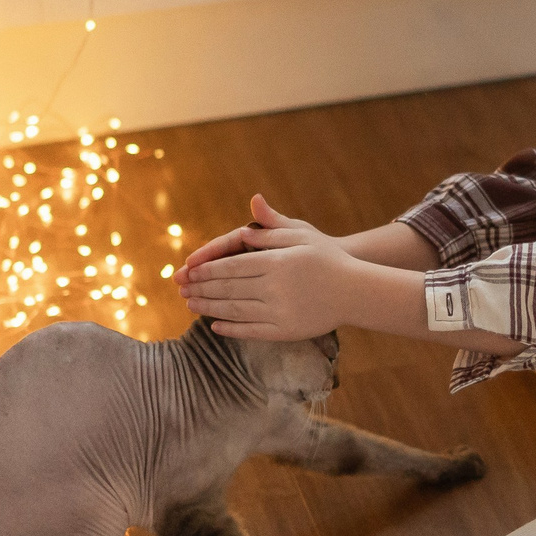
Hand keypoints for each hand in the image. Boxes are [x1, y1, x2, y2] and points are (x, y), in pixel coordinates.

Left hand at [178, 197, 359, 339]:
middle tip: (180, 289)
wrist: (356, 291)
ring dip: (209, 308)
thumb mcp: (302, 234)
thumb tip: (251, 205)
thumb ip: (272, 228)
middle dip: (200, 289)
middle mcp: (275, 288)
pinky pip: (251, 331)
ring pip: (235, 311)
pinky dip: (230, 329)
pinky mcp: (285, 331)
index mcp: (276, 262)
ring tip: (191, 305)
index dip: (206, 269)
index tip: (187, 271)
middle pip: (228, 289)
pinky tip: (215, 326)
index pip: (231, 266)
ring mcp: (280, 312)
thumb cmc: (328, 258)